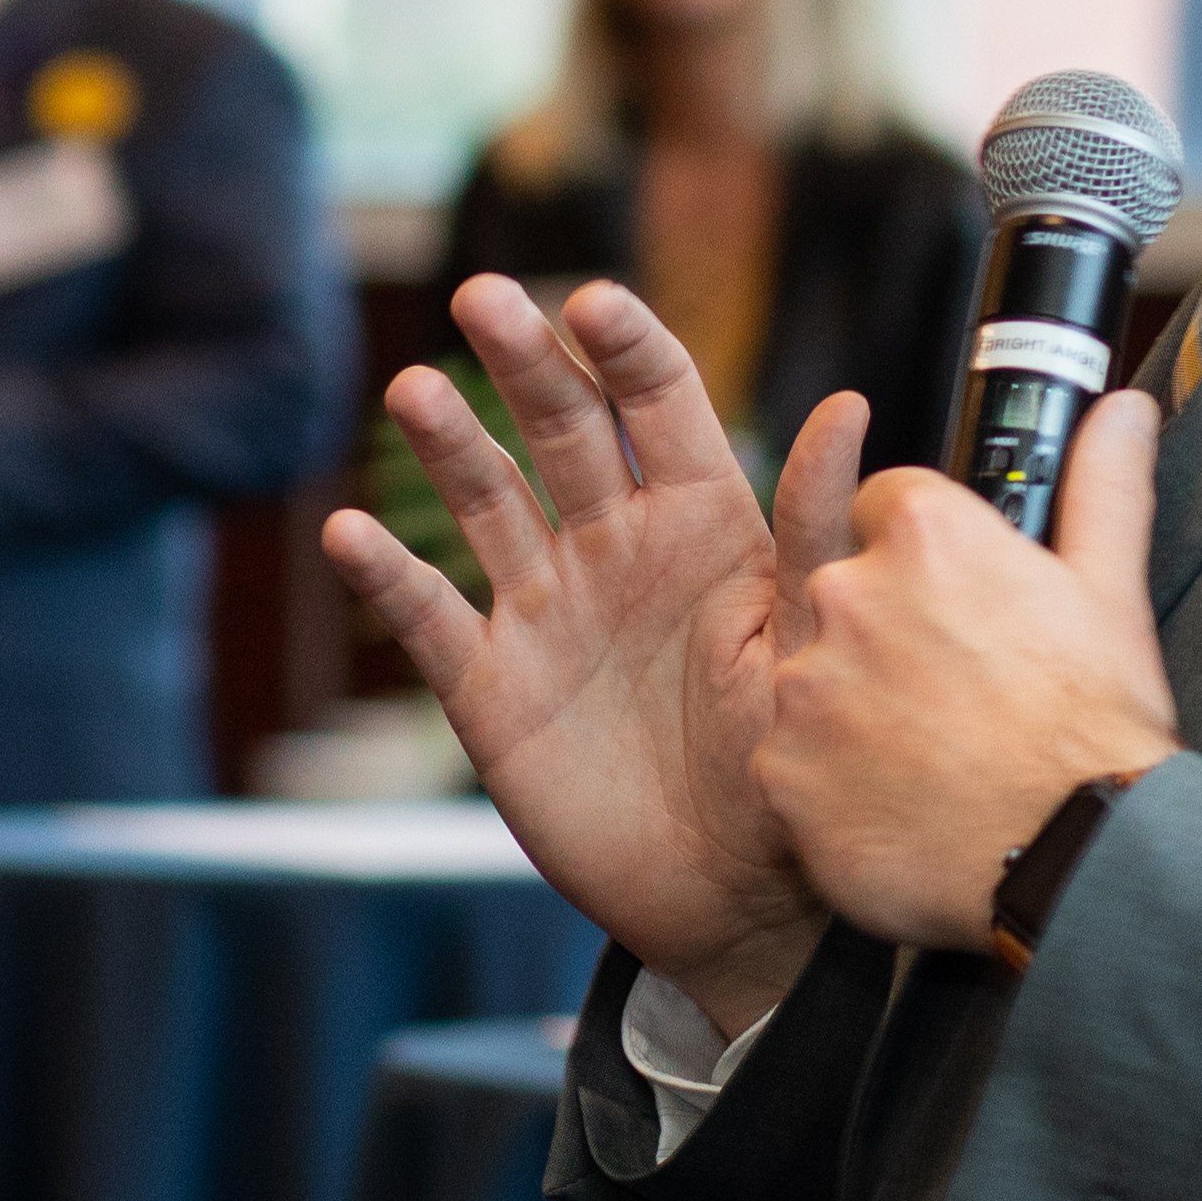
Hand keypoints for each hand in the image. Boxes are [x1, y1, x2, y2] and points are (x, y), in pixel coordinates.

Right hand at [320, 277, 833, 1030]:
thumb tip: (850, 405)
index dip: (627, 348)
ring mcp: (547, 610)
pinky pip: (429, 617)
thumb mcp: (813, 642)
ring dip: (450, 443)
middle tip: (485, 298)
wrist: (737, 902)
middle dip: (524, 360)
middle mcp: (616, 547)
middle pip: (562, 427)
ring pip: (487, 500)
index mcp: (703, 523)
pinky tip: (351, 534)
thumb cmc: (794, 771)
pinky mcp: (490, 685)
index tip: (594, 302)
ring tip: (415, 389)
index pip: (661, 405)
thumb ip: (817, 529)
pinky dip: (389, 576)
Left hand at [757, 391, 1180, 950]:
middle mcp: (847, 595)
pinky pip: (793, 764)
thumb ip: (1102, 485)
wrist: (1075, 859)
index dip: (923, 557)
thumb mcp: (1110, 592)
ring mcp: (806, 687)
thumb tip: (1125, 411)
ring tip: (934, 756)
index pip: (884, 505)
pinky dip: (833, 785)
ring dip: (856, 710)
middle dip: (888, 635)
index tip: (958, 605)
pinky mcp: (780, 771)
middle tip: (956, 692)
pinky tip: (898, 804)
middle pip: (845, 594)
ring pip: (816, 680)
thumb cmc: (1095, 730)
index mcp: (925, 537)